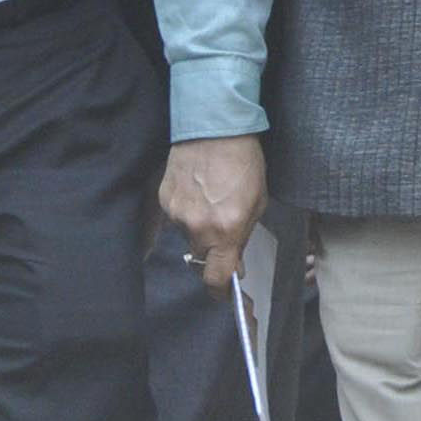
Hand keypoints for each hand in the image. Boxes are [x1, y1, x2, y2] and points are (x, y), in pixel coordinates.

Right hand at [159, 135, 267, 298]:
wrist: (214, 127)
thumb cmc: (244, 162)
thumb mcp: (257, 201)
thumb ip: (243, 234)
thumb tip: (234, 260)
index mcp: (226, 231)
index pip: (216, 278)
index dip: (221, 292)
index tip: (225, 293)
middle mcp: (197, 228)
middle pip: (202, 257)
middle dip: (214, 250)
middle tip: (225, 229)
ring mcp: (177, 214)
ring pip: (188, 235)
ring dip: (200, 226)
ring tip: (213, 197)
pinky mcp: (163, 200)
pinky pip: (176, 217)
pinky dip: (188, 209)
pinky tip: (199, 188)